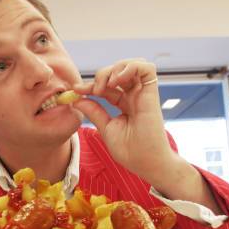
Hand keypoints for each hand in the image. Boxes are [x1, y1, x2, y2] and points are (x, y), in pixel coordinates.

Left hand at [73, 59, 174, 183]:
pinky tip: (117, 81)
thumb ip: (94, 112)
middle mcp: (134, 97)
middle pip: (117, 72)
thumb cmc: (131, 152)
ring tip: (105, 85)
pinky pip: (146, 68)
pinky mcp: (152, 93)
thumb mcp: (106, 128)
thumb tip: (77, 99)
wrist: (147, 163)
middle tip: (93, 90)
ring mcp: (143, 94)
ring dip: (114, 69)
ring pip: (131, 65)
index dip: (90, 85)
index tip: (75, 91)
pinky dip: (130, 67)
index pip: (106, 87)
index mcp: (125, 105)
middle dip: (101, 75)